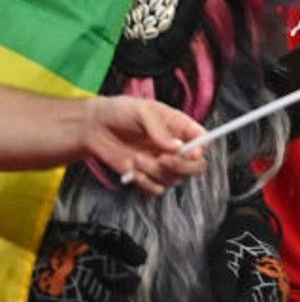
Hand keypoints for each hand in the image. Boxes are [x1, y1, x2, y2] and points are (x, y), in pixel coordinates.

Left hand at [84, 96, 205, 195]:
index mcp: (181, 128)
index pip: (203, 141)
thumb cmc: (120, 112)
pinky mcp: (146, 176)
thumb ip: (160, 129)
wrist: (94, 127)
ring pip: (174, 179)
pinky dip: (145, 184)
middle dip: (181, 166)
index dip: (201, 149)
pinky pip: (156, 189)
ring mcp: (161, 164)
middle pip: (196, 166)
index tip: (189, 153)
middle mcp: (176, 148)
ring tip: (136, 158)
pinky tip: (132, 172)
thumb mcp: (142, 111)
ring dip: (155, 172)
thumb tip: (176, 147)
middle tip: (162, 159)